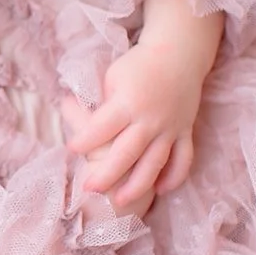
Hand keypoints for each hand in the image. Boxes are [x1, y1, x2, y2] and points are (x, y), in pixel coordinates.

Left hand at [61, 42, 203, 207]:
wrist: (179, 54)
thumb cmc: (138, 64)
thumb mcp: (112, 76)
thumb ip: (98, 100)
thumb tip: (70, 110)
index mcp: (128, 102)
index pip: (101, 127)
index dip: (84, 140)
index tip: (70, 150)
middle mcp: (149, 119)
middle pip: (126, 153)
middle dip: (106, 174)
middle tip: (88, 189)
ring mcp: (170, 128)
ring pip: (154, 163)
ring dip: (138, 185)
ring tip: (120, 201)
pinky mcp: (185, 131)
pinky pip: (183, 159)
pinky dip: (174, 176)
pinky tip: (161, 190)